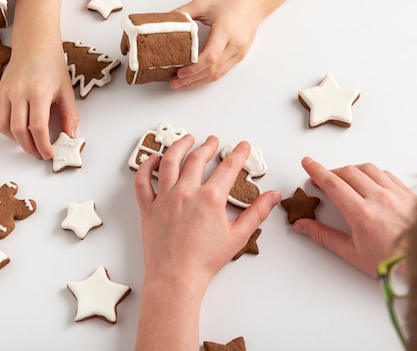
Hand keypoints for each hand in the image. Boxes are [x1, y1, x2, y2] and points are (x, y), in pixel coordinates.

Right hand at [0, 40, 78, 159]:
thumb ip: (70, 115)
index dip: (43, 145)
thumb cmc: (52, 65)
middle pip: (19, 130)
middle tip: (40, 154)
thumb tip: (70, 136)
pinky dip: (4, 129)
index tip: (49, 154)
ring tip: (29, 143)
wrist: (34, 44)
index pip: (38, 127)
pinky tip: (17, 130)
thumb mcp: (66, 90)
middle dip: (30, 148)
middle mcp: (19, 93)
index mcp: (38, 92)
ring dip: (16, 140)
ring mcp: (6, 93)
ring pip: (4, 126)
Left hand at [135, 134, 279, 289]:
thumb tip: (273, 196)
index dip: (238, 153)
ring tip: (186, 139)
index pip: (228, 167)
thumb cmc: (205, 260)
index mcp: (210, 198)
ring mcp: (164, 198)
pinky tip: (154, 159)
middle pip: (198, 158)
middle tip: (213, 140)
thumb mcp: (238, 236)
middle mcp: (186, 192)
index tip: (242, 146)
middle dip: (208, 145)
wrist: (176, 278)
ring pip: (170, 161)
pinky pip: (143, 181)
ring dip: (179, 146)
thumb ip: (257, 212)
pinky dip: (146, 166)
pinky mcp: (148, 207)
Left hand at [171, 0, 264, 90]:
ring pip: (218, 74)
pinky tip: (196, 78)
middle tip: (175, 83)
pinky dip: (207, 76)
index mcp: (226, 31)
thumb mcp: (204, 2)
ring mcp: (239, 52)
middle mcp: (235, 44)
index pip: (210, 57)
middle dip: (192, 79)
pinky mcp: (240, 56)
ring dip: (198, 82)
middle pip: (213, 70)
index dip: (194, 68)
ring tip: (181, 84)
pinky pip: (223, 70)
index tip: (179, 72)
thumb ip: (184, 13)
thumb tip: (166, 23)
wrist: (253, 0)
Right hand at [295, 157, 416, 276]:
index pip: (333, 183)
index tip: (307, 163)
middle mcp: (379, 198)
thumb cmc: (390, 263)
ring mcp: (395, 193)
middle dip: (330, 172)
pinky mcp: (407, 193)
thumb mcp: (351, 252)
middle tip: (321, 179)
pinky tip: (367, 182)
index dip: (316, 171)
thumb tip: (302, 225)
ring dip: (350, 170)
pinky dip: (371, 173)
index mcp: (362, 214)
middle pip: (347, 172)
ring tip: (343, 180)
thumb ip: (323, 235)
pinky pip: (386, 174)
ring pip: (367, 168)